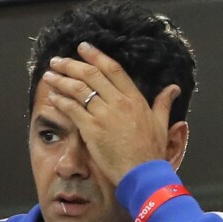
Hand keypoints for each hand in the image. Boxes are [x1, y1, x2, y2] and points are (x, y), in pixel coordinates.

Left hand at [42, 42, 180, 185]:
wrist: (142, 173)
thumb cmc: (152, 153)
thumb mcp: (162, 124)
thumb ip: (163, 104)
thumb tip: (173, 88)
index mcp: (135, 98)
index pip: (113, 69)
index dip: (96, 56)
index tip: (83, 47)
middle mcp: (118, 102)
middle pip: (91, 75)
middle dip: (72, 65)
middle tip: (58, 60)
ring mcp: (103, 115)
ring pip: (79, 89)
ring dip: (61, 80)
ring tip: (50, 75)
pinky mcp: (91, 130)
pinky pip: (72, 110)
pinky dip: (61, 101)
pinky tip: (53, 96)